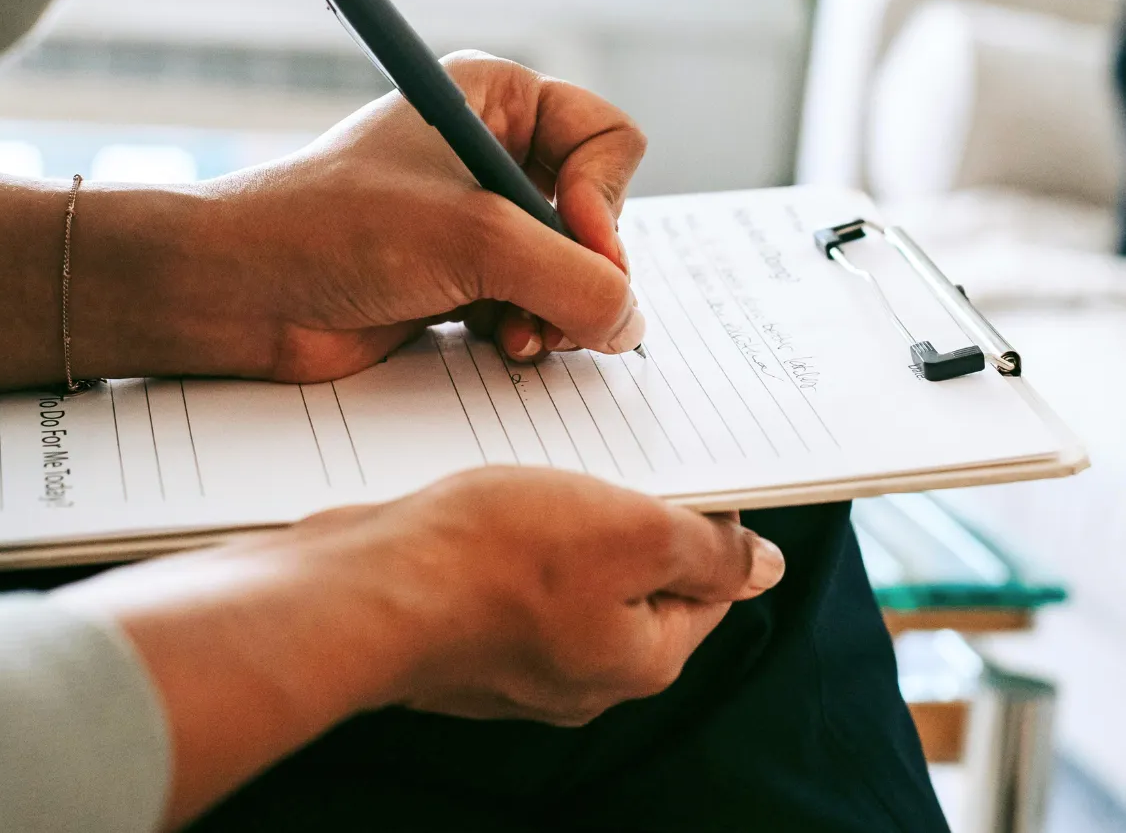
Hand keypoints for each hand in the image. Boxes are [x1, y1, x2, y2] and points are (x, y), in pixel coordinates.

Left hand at [0, 55, 643, 398]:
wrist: (237, 293)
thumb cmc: (333, 230)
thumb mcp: (474, 240)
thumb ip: (575, 280)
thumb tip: (630, 324)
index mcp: (496, 99)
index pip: (608, 139)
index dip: (606, 198)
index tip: (577, 241)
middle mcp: (493, 152)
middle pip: (598, 213)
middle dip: (581, 270)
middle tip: (548, 309)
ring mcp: (477, 219)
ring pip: (571, 269)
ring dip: (555, 311)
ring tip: (518, 337)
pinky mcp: (460, 277)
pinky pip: (534, 305)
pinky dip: (527, 331)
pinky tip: (496, 347)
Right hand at [60, 466, 784, 826]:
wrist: (362, 588)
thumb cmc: (493, 558)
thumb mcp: (630, 531)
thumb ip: (707, 550)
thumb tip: (765, 567)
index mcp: (639, 659)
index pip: (707, 586)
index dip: (706, 519)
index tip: (683, 465)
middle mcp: (582, 674)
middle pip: (635, 580)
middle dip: (628, 515)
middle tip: (608, 455)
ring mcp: (516, 661)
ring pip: (568, 574)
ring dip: (566, 520)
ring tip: (543, 467)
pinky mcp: (463, 635)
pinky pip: (509, 578)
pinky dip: (510, 537)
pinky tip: (488, 500)